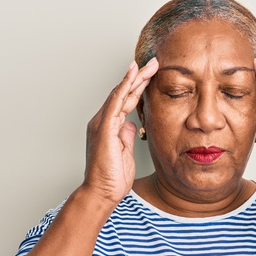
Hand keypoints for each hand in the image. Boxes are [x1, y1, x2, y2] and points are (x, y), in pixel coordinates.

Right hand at [82, 58, 158, 204]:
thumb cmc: (112, 178)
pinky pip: (115, 103)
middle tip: (154, 62)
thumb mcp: (125, 152)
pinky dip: (124, 87)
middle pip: (123, 92)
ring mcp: (101, 123)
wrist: (101, 194)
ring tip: (148, 64)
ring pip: (119, 93)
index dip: (138, 86)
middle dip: (139, 76)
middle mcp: (103, 121)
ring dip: (134, 77)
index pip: (125, 100)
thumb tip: (131, 124)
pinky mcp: (104, 129)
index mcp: (109, 126)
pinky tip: (132, 75)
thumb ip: (126, 136)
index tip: (152, 74)